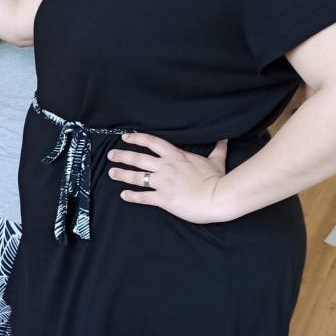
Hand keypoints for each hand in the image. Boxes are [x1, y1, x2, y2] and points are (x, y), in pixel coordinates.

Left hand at [108, 133, 230, 223]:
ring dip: (122, 174)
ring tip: (111, 172)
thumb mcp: (216, 160)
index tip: (125, 137)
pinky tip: (124, 195)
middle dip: (122, 156)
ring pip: (137, 177)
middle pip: (138, 158)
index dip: (137, 138)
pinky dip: (132, 196)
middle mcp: (165, 167)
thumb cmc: (218, 179)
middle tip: (111, 155)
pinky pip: (143, 197)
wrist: (219, 197)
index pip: (152, 142)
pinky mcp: (163, 198)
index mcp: (176, 156)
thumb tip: (224, 138)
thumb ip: (217, 148)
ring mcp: (163, 183)